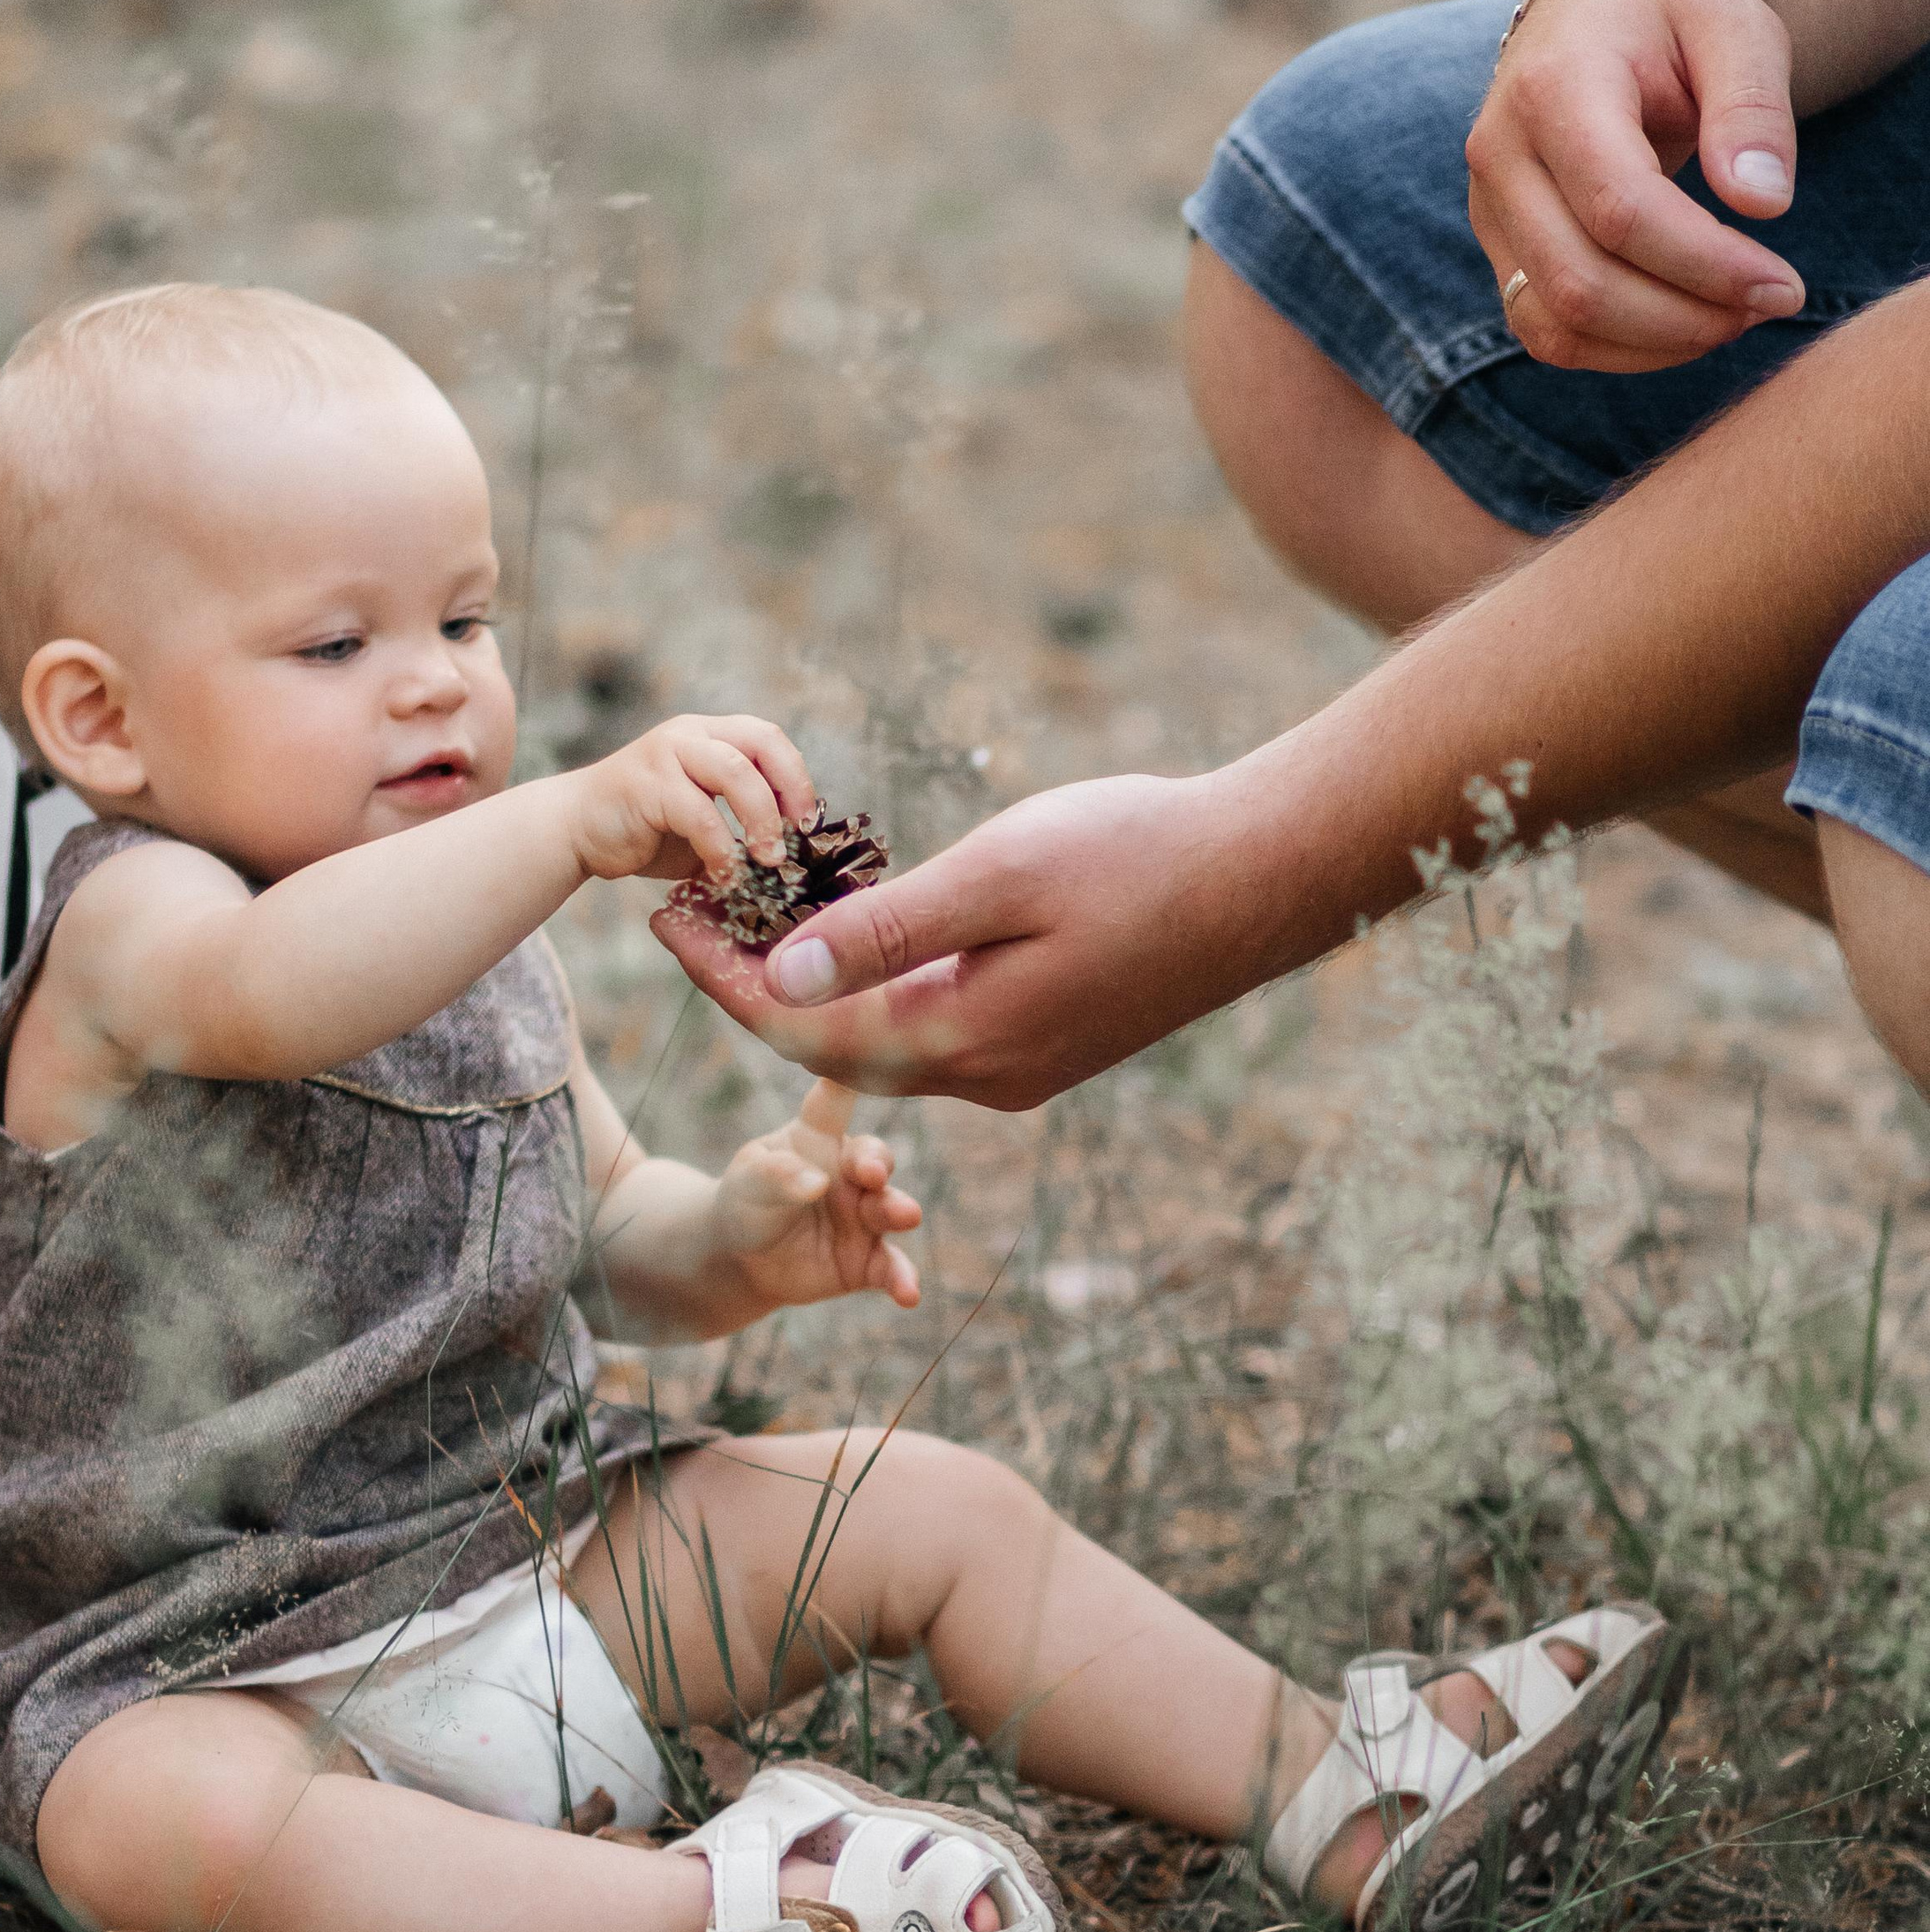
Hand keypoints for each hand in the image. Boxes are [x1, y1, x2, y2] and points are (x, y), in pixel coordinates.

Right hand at [561, 710, 816, 886]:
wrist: (576, 831)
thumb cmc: (643, 831)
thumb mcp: (702, 822)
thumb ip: (739, 825)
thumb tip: (788, 853)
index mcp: (709, 735)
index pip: (769, 738)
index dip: (796, 777)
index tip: (808, 824)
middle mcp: (691, 733)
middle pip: (761, 742)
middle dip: (790, 790)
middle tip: (796, 838)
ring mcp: (667, 753)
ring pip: (735, 772)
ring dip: (761, 819)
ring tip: (768, 860)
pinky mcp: (647, 784)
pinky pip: (700, 814)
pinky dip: (721, 849)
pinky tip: (725, 877)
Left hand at [657, 773, 1259, 1110]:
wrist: (1268, 875)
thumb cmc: (1139, 854)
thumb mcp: (998, 876)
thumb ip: (889, 932)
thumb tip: (784, 975)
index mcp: (963, 1041)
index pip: (804, 1032)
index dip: (725, 981)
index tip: (663, 921)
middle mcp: (985, 1077)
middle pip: (832, 1051)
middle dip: (753, 990)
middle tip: (688, 919)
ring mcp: (1021, 1068)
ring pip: (883, 1046)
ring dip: (814, 994)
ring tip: (750, 925)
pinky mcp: (1048, 1044)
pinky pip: (933, 1032)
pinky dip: (877, 992)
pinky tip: (852, 939)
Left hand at [708, 1079, 922, 1309]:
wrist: (743, 1259)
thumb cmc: (746, 1201)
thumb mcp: (748, 1181)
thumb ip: (777, 1174)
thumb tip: (816, 1182)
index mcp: (818, 1136)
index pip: (835, 1099)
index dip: (853, 1077)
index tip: (874, 1050)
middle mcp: (850, 1170)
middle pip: (874, 1157)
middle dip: (876, 1161)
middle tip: (870, 1170)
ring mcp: (864, 1215)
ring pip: (890, 1208)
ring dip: (899, 1209)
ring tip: (904, 1215)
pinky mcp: (867, 1260)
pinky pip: (890, 1268)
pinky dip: (902, 1279)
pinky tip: (909, 1293)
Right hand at [1466, 0, 1804, 371]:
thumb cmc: (1673, 10)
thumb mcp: (1735, 27)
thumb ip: (1753, 108)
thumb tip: (1765, 206)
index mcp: (1554, 87)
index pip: (1620, 210)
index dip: (1703, 265)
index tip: (1782, 286)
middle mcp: (1502, 154)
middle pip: (1580, 284)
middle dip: (1684, 318)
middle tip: (1768, 307)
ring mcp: (1489, 208)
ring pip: (1554, 325)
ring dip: (1651, 346)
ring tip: (1730, 319)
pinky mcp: (1499, 247)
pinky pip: (1546, 330)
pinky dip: (1618, 348)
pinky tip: (1682, 323)